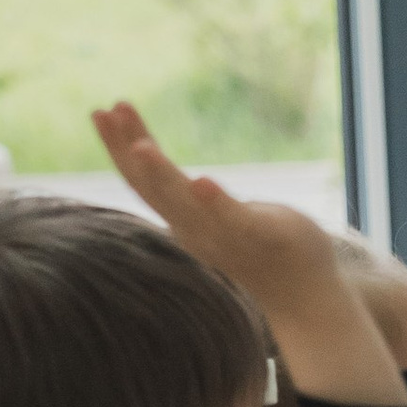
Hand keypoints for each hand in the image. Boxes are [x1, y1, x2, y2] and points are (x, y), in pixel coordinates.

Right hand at [91, 102, 405, 406]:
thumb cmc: (262, 251)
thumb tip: (180, 180)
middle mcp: (197, 231)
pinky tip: (203, 182)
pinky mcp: (263, 237)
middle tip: (102, 113)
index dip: (119, 148)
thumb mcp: (220, 218)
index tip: (101, 110)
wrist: (305, 296)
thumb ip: (197, 202)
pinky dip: (216, 204)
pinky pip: (235, 220)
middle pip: (151, 189)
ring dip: (162, 176)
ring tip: (141, 146)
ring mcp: (227, 236)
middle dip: (124, 151)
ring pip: (186, 205)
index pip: (144, 182)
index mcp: (185, 221)